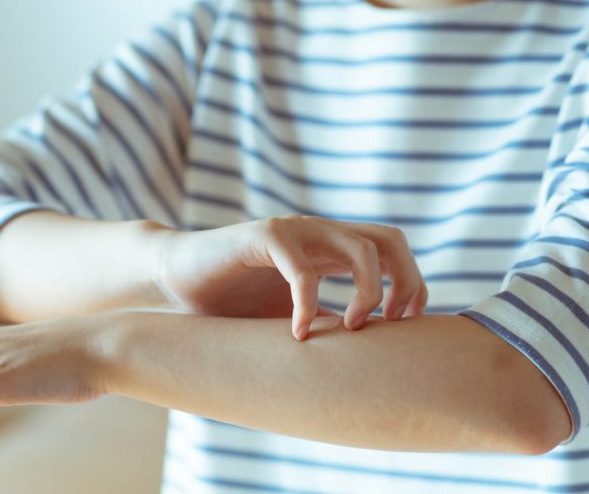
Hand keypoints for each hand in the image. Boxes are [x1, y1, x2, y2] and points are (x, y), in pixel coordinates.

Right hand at [155, 215, 428, 340]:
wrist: (177, 280)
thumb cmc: (234, 302)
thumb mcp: (293, 314)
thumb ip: (328, 321)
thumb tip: (370, 358)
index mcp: (332, 247)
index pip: (393, 248)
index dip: (411, 283)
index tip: (405, 324)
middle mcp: (320, 233)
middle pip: (390, 239)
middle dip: (404, 282)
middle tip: (390, 323)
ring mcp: (295, 230)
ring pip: (359, 247)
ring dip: (367, 292)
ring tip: (349, 328)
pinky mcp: (263, 236)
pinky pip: (303, 268)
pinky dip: (307, 303)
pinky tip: (297, 332)